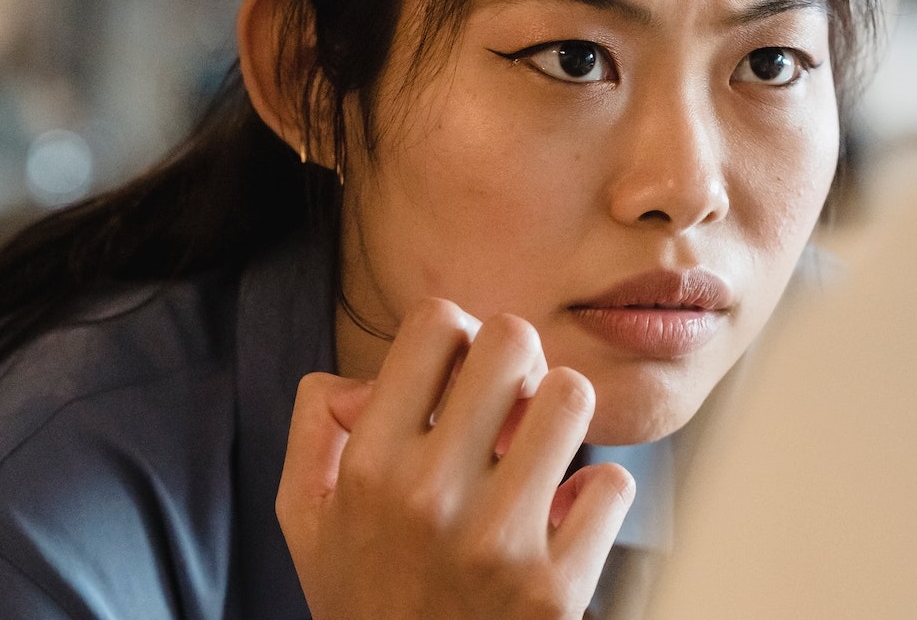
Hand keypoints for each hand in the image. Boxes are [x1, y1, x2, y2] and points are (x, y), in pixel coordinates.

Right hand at [276, 298, 635, 619]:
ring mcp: (497, 543)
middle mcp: (431, 495)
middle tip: (510, 403)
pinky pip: (611, 486)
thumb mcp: (305, 515)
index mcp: (369, 465)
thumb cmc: (362, 597)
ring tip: (538, 453)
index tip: (460, 375)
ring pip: (572, 398)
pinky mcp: (554, 591)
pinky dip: (595, 497)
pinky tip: (564, 517)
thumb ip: (315, 425)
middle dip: (518, 362)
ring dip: (560, 418)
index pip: (437, 324)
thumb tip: (362, 377)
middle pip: (514, 342)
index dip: (458, 335)